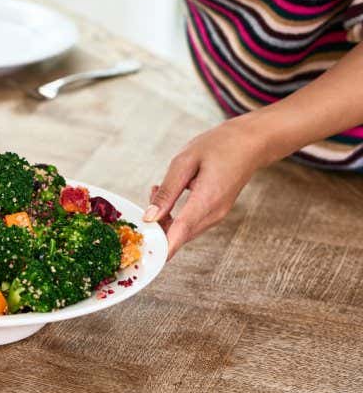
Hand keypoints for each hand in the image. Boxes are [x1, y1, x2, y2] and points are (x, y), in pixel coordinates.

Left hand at [144, 114, 273, 257]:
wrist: (251, 143)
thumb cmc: (218, 146)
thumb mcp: (184, 162)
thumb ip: (167, 192)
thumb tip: (149, 217)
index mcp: (207, 200)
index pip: (179, 234)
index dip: (158, 247)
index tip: (142, 249)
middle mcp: (214, 214)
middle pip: (178, 236)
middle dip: (156, 225)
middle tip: (150, 195)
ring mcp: (217, 216)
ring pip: (183, 232)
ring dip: (164, 219)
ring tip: (158, 189)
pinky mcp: (216, 213)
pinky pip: (190, 224)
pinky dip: (175, 215)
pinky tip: (171, 194)